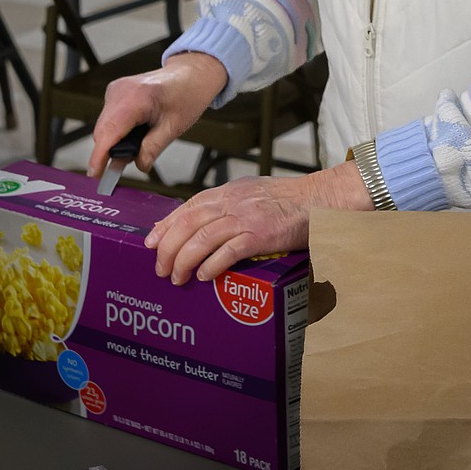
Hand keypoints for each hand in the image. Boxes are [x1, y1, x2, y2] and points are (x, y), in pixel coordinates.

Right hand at [87, 52, 227, 178]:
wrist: (190, 75)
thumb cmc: (187, 95)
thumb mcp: (174, 128)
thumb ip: (152, 149)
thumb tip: (138, 165)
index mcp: (136, 98)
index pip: (109, 132)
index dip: (99, 157)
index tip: (96, 175)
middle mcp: (121, 91)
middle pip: (103, 131)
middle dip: (110, 151)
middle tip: (126, 163)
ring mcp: (116, 89)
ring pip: (104, 126)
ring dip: (114, 141)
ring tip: (137, 145)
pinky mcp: (116, 91)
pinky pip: (108, 117)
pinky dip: (117, 130)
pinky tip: (134, 132)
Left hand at [145, 160, 372, 283]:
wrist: (319, 199)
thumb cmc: (288, 200)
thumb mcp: (251, 194)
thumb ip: (226, 205)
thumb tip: (199, 222)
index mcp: (228, 191)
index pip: (187, 207)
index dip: (165, 226)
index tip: (151, 242)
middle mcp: (232, 202)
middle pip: (187, 224)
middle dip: (167, 248)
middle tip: (160, 268)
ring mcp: (246, 218)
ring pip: (201, 239)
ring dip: (184, 261)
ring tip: (177, 278)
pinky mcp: (260, 235)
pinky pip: (227, 252)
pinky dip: (211, 265)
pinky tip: (204, 276)